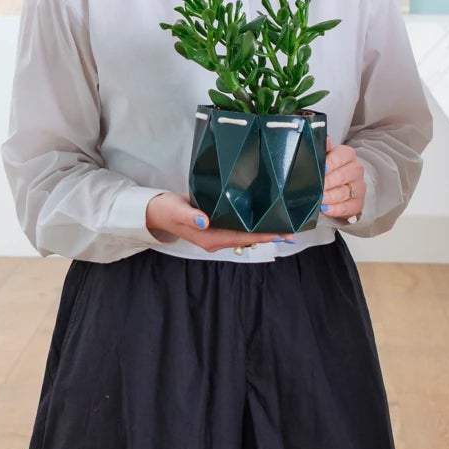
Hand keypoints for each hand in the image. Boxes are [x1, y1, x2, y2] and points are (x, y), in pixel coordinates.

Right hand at [145, 191, 288, 250]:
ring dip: (262, 231)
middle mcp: (215, 239)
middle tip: (291, 231)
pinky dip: (252, 225)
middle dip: (268, 234)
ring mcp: (216, 235)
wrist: (156, 212)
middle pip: (247, 238)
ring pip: (244, 234)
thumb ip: (190, 215)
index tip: (282, 234)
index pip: (242, 237)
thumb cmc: (166, 209)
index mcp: (209, 237)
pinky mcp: (215, 227)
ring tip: (283, 225)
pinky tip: (263, 219)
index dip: (263, 235)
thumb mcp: (176, 210)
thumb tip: (205, 220)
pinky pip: (238, 229)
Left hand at [322, 141, 364, 220]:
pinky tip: (325, 209)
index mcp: (347, 155)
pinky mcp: (358, 203)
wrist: (339, 187)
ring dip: (330, 197)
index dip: (331, 162)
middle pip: (343, 175)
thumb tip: (322, 138)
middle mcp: (356, 170)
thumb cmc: (329, 171)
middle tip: (316, 188)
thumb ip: (322, 149)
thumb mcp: (324, 157)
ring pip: (344, 192)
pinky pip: (347, 207)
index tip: (322, 169)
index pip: (341, 155)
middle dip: (328, 182)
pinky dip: (335, 209)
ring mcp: (359, 187)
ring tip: (319, 200)